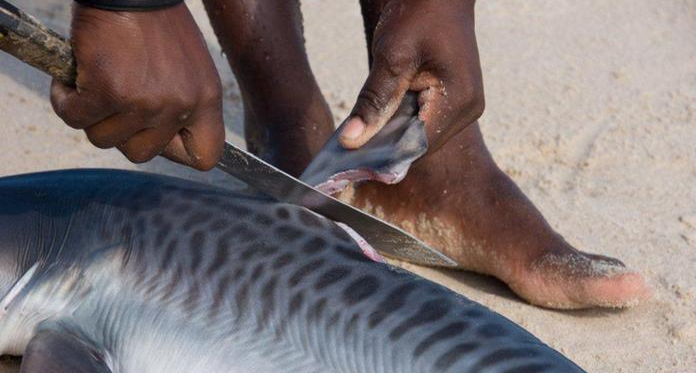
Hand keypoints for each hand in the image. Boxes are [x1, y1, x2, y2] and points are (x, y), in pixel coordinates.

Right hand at [51, 3, 223, 169]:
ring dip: (91, 115)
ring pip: (104, 139)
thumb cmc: (155, 23)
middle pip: (143, 154)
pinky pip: (76, 118)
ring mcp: (145, 102)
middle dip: (121, 132)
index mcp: (206, 100)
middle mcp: (181, 106)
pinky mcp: (109, 91)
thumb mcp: (189, 68)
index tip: (157, 136)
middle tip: (115, 101)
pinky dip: (65, 101)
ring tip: (94, 83)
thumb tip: (164, 139)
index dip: (176, 152)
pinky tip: (70, 80)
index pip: (205, 156)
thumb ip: (184, 104)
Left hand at [340, 0, 483, 151]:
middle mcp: (467, 109)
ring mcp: (463, 106)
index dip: (384, 156)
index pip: (417, 145)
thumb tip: (350, 140)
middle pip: (419, 145)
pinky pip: (423, 122)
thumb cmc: (418, 13)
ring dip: (391, 135)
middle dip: (385, 146)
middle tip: (350, 145)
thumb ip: (373, 101)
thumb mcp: (391, 57)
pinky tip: (378, 117)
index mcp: (459, 100)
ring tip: (361, 131)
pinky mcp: (453, 100)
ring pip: (419, 136)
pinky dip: (399, 122)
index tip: (350, 161)